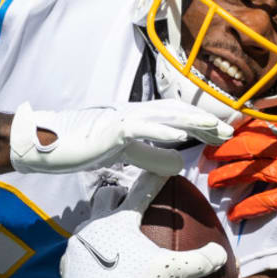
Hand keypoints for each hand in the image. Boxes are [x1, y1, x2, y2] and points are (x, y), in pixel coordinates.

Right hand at [10, 100, 233, 175]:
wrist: (47, 143)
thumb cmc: (84, 147)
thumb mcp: (126, 155)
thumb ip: (152, 157)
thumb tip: (180, 164)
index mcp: (138, 118)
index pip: (176, 118)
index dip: (200, 124)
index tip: (222, 134)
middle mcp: (134, 112)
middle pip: (176, 112)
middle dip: (204, 121)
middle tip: (229, 131)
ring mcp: (123, 118)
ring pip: (163, 115)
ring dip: (191, 120)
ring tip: (213, 128)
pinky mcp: (111, 129)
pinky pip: (140, 128)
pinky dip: (161, 130)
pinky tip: (179, 135)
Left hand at [24, 171, 227, 277]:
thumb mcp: (171, 273)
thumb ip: (198, 261)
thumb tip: (221, 254)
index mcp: (120, 222)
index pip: (142, 193)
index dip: (155, 179)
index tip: (163, 168)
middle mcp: (94, 227)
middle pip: (105, 197)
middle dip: (118, 194)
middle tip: (128, 200)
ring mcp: (77, 246)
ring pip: (88, 222)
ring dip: (101, 223)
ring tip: (113, 234)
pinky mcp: (68, 265)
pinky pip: (79, 250)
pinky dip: (91, 251)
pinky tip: (100, 262)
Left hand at [206, 80, 276, 220]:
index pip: (258, 123)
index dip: (238, 127)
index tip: (222, 128)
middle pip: (246, 148)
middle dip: (224, 151)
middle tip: (207, 155)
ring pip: (249, 174)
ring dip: (228, 178)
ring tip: (213, 183)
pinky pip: (266, 202)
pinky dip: (248, 209)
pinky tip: (234, 214)